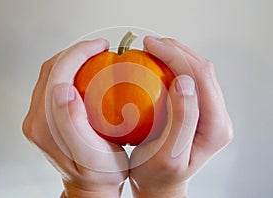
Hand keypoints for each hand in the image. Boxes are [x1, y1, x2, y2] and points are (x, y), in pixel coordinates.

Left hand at [22, 39, 128, 197]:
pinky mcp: (46, 117)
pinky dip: (72, 71)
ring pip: (52, 74)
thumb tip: (63, 89)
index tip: (100, 47)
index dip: (78, 54)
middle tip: (100, 48)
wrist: (92, 186)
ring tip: (96, 55)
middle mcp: (36, 119)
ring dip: (73, 59)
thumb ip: (72, 124)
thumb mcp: (91, 155)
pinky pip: (55, 83)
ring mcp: (39, 117)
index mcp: (44, 126)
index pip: (56, 75)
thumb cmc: (99, 173)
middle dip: (76, 52)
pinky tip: (89, 71)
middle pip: (51, 70)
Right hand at [129, 36, 233, 197]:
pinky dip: (174, 66)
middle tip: (150, 44)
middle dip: (176, 50)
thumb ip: (181, 119)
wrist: (159, 183)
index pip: (201, 78)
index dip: (177, 56)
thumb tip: (184, 81)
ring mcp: (209, 112)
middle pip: (203, 70)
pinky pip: (190, 79)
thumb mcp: (167, 154)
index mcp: (215, 127)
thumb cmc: (158, 174)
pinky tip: (159, 63)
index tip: (152, 46)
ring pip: (198, 72)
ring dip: (177, 55)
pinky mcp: (199, 110)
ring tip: (154, 49)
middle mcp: (218, 117)